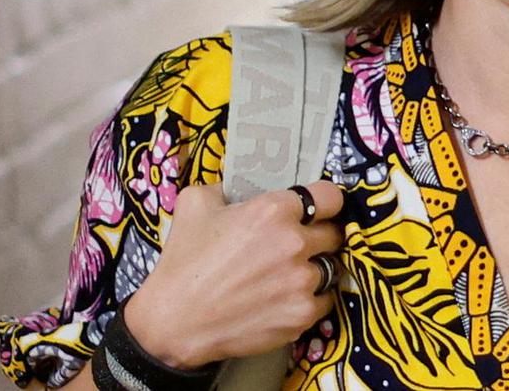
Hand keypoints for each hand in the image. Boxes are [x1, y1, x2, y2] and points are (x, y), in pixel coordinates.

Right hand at [124, 180, 344, 368]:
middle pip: (334, 233)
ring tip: (290, 275)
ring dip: (315, 268)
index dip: (325, 203)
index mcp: (273, 211)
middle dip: (319, 236)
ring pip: (331, 267)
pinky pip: (325, 300)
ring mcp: (302, 282)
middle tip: (299, 245)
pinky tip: (287, 299)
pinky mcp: (302, 315)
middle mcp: (294, 243)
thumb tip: (242, 185)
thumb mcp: (194, 204)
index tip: (319, 210)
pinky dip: (311, 299)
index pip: (330, 197)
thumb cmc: (184, 262)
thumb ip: (226, 186)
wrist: (174, 323)